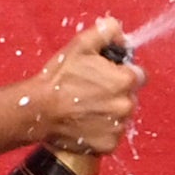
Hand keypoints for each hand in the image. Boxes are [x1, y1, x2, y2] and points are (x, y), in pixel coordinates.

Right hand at [30, 17, 143, 153]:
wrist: (37, 110)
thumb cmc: (58, 79)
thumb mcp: (81, 45)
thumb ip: (106, 31)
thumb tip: (119, 30)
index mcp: (126, 80)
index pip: (137, 75)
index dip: (122, 73)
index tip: (106, 75)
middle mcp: (126, 105)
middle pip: (129, 96)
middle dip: (114, 92)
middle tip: (90, 91)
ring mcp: (118, 127)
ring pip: (120, 116)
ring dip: (108, 112)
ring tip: (84, 106)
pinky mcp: (108, 144)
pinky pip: (111, 135)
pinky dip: (101, 130)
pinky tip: (84, 121)